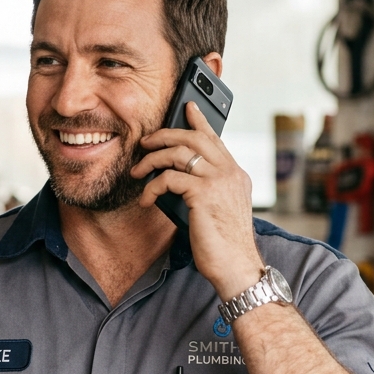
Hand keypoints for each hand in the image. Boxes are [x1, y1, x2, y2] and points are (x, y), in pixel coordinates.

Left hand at [133, 101, 263, 300]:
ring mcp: (218, 181)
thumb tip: (176, 179)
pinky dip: (152, 187)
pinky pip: (169, 178)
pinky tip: (145, 199)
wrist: (237, 267)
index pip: (216, 139)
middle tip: (145, 142)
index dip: (200, 121)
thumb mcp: (218, 211)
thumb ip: (207, 190)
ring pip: (178, 153)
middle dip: (165, 135)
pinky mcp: (203, 194)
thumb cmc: (225, 246)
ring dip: (152, 160)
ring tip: (137, 172)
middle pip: (194, 138)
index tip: (188, 107)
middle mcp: (230, 172)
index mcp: (236, 175)